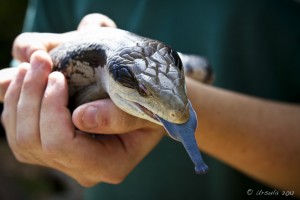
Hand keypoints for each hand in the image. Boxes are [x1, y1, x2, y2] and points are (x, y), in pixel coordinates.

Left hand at [1, 13, 164, 185]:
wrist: (146, 102)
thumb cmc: (150, 102)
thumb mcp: (148, 106)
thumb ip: (120, 115)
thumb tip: (80, 118)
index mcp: (109, 164)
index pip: (62, 147)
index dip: (52, 109)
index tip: (58, 75)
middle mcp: (82, 169)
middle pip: (33, 142)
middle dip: (30, 96)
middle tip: (41, 60)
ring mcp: (64, 160)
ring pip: (20, 138)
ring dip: (18, 97)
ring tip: (31, 65)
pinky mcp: (51, 146)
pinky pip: (17, 132)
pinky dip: (13, 103)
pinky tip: (24, 79)